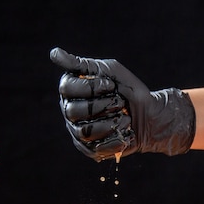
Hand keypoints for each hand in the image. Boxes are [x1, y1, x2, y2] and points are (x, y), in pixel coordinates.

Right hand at [50, 47, 195, 161]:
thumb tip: (53, 53)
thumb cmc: (129, 90)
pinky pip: (96, 148)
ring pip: (84, 131)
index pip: (66, 88)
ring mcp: (78, 132)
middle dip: (102, 106)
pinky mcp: (90, 150)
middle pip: (72, 111)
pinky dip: (115, 138)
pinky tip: (125, 131)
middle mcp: (70, 112)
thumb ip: (82, 65)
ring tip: (124, 117)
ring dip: (110, 123)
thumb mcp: (109, 71)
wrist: (150, 115)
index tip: (111, 85)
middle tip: (119, 102)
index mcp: (71, 91)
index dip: (91, 87)